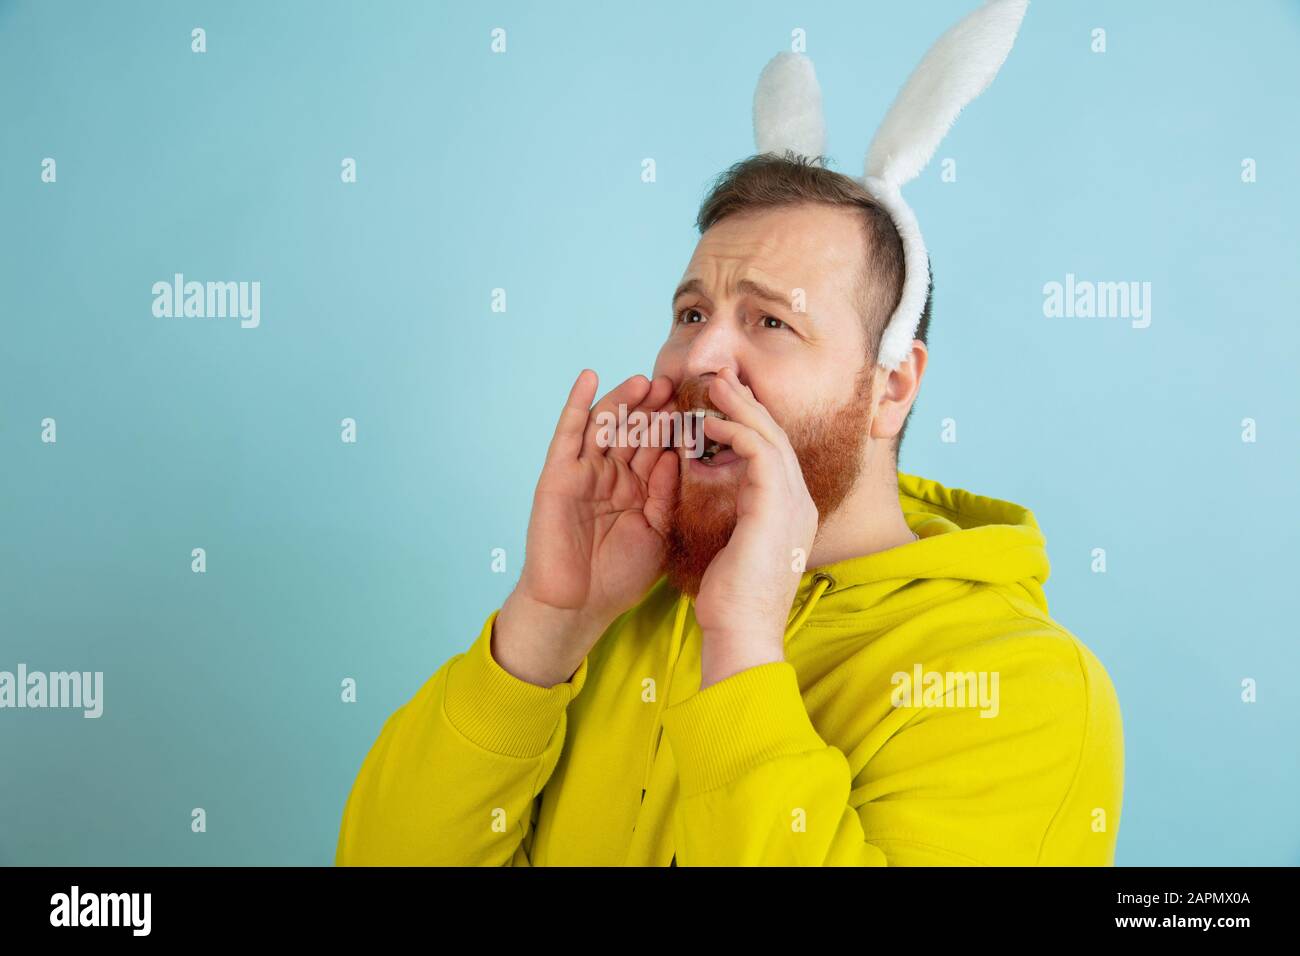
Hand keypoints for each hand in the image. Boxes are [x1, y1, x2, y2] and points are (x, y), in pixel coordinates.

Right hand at [494, 370, 678, 686]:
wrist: (578, 607)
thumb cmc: (618, 576)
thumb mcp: (656, 531)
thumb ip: (665, 493)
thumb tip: (675, 454)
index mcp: (637, 489)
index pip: (657, 447)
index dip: (674, 425)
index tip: (698, 404)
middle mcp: (612, 476)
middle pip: (634, 430)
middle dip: (653, 408)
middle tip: (675, 384)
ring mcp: (584, 472)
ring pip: (606, 425)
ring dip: (623, 400)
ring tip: (644, 381)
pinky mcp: (559, 474)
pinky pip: (568, 434)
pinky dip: (577, 404)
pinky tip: (589, 377)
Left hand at [692, 367, 817, 688]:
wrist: (742, 633)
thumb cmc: (731, 603)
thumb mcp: (737, 550)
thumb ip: (740, 520)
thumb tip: (725, 503)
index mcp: (794, 514)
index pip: (776, 455)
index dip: (751, 425)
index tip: (724, 405)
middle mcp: (800, 503)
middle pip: (778, 437)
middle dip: (749, 404)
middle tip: (722, 378)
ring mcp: (794, 503)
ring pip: (771, 436)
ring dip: (740, 407)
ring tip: (714, 386)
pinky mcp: (776, 506)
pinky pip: (759, 451)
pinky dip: (734, 430)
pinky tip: (707, 422)